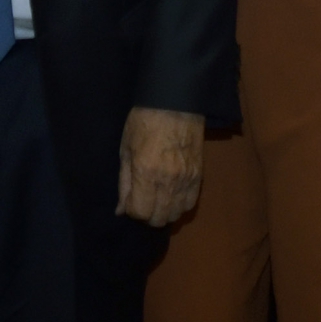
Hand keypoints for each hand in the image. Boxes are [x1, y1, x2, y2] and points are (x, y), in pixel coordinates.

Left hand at [117, 107, 203, 223]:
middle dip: (147, 214)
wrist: (175, 103)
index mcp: (146, 173)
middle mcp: (168, 181)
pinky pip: (190, 203)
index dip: (132, 210)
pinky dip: (179, 205)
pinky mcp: (199, 175)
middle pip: (159, 218)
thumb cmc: (143, 122)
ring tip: (157, 199)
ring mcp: (186, 179)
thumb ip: (124, 183)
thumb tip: (121, 210)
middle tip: (142, 200)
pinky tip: (172, 195)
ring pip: (176, 214)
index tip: (130, 200)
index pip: (140, 212)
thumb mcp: (126, 150)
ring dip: (164, 212)